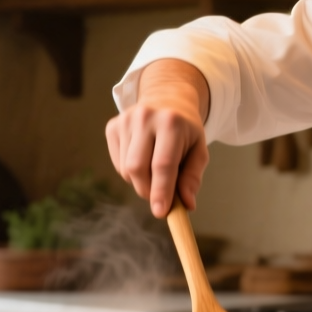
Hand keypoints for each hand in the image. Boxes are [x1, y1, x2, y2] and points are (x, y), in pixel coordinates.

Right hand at [105, 59, 210, 217]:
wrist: (167, 98)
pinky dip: (130, 172)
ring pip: (126, 170)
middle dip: (148, 190)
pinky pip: (118, 163)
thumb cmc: (186, 131)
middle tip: (161, 196)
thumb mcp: (199, 150)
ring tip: (155, 169)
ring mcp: (125, 120)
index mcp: (172, 123)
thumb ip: (193, 177)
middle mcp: (145, 117)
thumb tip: (187, 204)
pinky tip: (143, 158)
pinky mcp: (112, 126)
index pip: (163, 164)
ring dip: (141, 181)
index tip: (160, 212)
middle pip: (138, 169)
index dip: (161, 191)